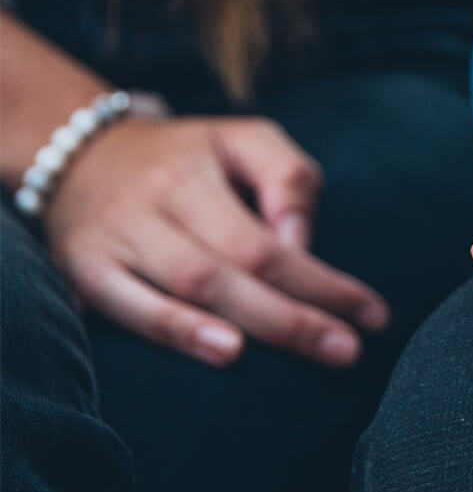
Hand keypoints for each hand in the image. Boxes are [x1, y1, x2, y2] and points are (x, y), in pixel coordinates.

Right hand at [45, 116, 389, 366]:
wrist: (81, 154)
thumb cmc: (185, 154)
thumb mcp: (244, 138)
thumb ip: (286, 178)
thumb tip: (301, 245)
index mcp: (194, 172)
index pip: (267, 238)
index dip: (321, 281)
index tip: (372, 314)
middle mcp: (152, 205)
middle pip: (232, 266)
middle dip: (297, 315)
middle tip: (350, 350)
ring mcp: (113, 241)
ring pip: (186, 287)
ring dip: (250, 323)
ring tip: (308, 352)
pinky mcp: (82, 271)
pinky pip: (127, 310)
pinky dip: (176, 332)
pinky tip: (224, 354)